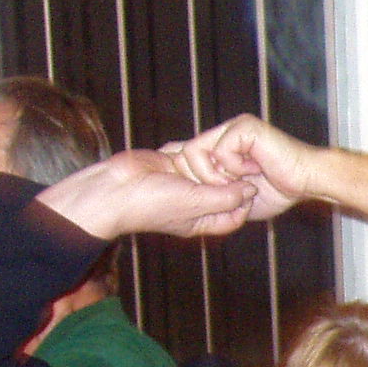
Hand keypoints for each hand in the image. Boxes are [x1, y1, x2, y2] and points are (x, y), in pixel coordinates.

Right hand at [37, 149, 259, 241]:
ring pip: (208, 171)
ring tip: (220, 153)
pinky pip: (189, 157)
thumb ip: (225, 197)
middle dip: (231, 177)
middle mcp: (195, 204)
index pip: (235, 214)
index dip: (246, 200)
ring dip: (211, 162)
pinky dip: (192, 151)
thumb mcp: (195, 202)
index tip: (254, 182)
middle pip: (224, 191)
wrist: (113, 189)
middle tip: (242, 163)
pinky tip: (194, 146)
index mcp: (203, 221)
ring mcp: (182, 184)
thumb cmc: (152, 204)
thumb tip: (251, 191)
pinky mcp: (170, 166)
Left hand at [170, 114, 321, 222]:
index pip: (185, 155)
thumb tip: (190, 195)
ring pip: (197, 151)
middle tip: (228, 192)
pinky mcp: (244, 127)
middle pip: (184, 154)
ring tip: (239, 183)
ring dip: (215, 175)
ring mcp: (233, 127)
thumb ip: (215, 192)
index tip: (209, 195)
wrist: (308, 182)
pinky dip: (234, 167)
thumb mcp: (237, 196)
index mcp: (222, 145)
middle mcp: (224, 132)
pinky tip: (255, 169)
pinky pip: (220, 150)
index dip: (190, 178)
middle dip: (201, 181)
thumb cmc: (281, 190)